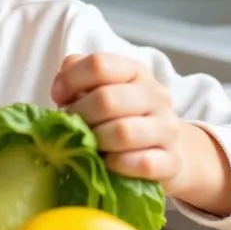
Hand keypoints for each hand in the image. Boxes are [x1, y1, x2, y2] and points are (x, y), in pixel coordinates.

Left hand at [51, 53, 230, 216]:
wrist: (166, 150)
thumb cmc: (120, 117)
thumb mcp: (99, 89)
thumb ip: (76, 76)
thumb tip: (61, 89)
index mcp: (135, 71)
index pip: (100, 64)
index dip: (70, 80)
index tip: (58, 97)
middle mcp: (155, 96)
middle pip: (107, 100)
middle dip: (79, 116)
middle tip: (72, 128)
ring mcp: (167, 129)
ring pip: (123, 133)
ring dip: (96, 142)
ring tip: (90, 146)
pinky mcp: (172, 161)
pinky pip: (142, 164)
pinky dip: (118, 165)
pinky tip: (109, 164)